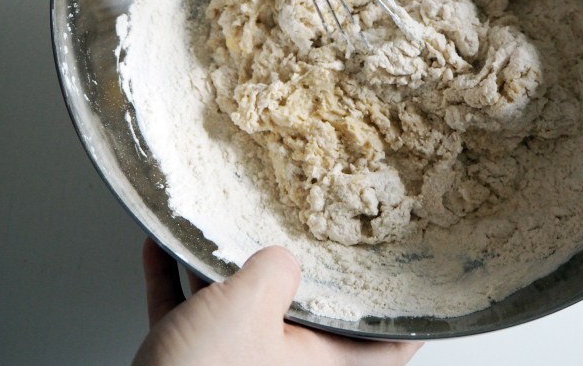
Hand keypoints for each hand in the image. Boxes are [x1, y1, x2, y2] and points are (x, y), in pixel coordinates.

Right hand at [132, 238, 421, 365]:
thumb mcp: (251, 306)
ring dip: (222, 268)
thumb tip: (280, 257)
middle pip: (306, 316)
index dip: (409, 320)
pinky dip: (175, 279)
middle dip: (300, 275)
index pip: (385, 347)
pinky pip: (187, 310)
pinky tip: (161, 249)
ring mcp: (231, 362)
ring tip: (218, 229)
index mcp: (314, 362)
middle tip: (313, 241)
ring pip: (239, 307)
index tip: (421, 289)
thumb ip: (276, 270)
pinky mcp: (188, 361)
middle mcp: (277, 364)